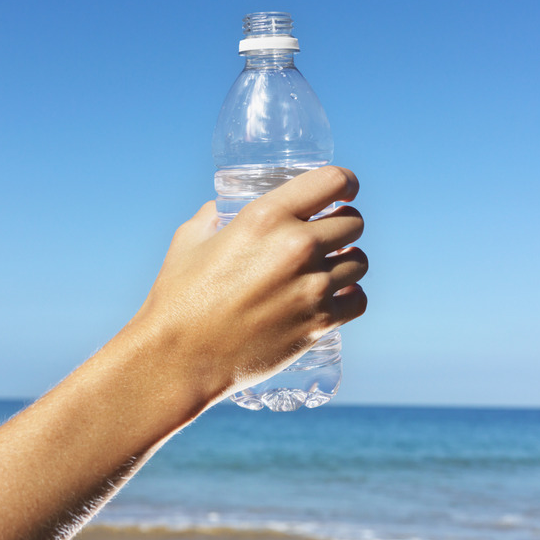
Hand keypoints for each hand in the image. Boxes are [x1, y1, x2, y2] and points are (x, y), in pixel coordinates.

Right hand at [132, 165, 367, 408]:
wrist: (180, 358)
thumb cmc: (179, 297)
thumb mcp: (189, 240)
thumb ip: (210, 216)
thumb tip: (217, 208)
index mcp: (266, 216)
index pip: (333, 181)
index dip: (346, 183)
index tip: (345, 190)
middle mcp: (296, 246)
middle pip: (354, 222)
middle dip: (343, 225)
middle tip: (330, 235)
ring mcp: (312, 286)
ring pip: (360, 261)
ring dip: (347, 261)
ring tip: (330, 267)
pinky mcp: (320, 323)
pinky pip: (358, 299)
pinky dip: (350, 297)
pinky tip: (336, 297)